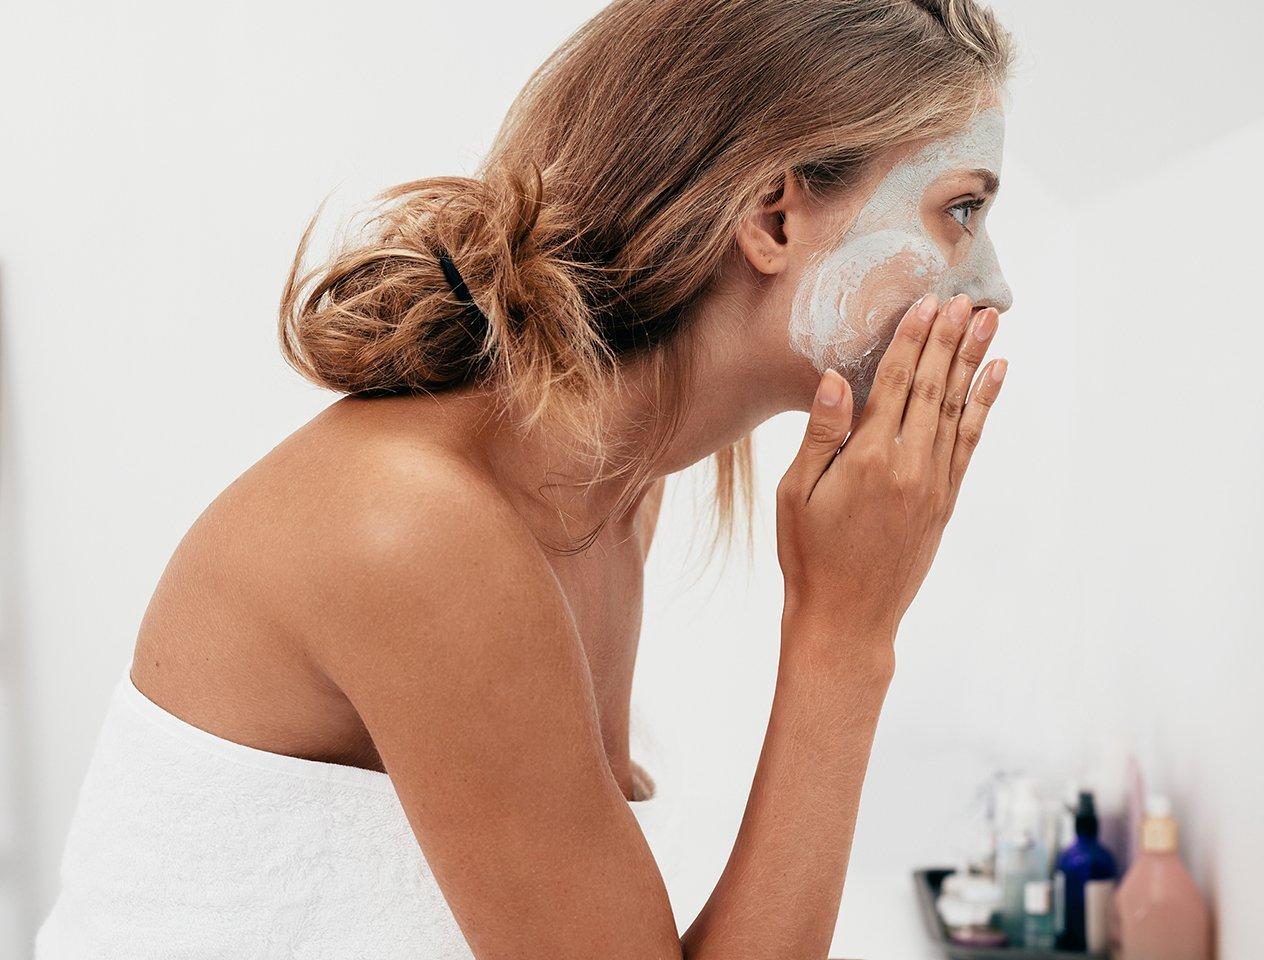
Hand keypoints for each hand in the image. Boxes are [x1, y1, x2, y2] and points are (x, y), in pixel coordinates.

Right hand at [776, 293, 1006, 651]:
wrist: (848, 618)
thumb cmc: (810, 555)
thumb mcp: (796, 494)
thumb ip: (821, 435)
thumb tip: (832, 378)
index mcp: (868, 459)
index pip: (893, 384)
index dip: (912, 340)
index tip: (928, 303)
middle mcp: (910, 466)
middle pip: (932, 387)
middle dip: (949, 339)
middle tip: (966, 297)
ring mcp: (934, 483)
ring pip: (958, 408)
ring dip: (973, 361)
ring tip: (988, 321)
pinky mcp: (946, 501)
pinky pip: (971, 441)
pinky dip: (985, 405)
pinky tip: (996, 375)